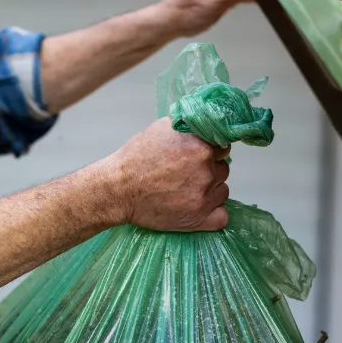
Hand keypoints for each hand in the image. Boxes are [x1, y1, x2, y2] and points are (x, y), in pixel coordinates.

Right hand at [104, 118, 230, 231]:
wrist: (118, 189)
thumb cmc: (136, 159)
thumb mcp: (162, 128)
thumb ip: (189, 126)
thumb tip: (206, 123)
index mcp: (201, 147)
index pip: (223, 147)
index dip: (210, 151)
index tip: (198, 155)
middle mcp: (206, 172)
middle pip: (223, 169)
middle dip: (209, 170)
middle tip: (187, 173)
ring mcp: (203, 197)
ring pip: (222, 191)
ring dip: (210, 190)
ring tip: (188, 190)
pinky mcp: (197, 219)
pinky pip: (222, 216)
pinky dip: (214, 212)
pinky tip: (200, 206)